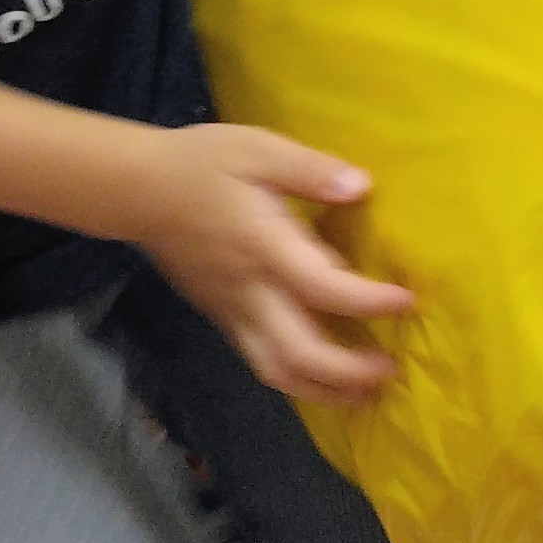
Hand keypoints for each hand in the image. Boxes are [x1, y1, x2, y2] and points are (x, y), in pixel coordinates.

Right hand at [134, 123, 413, 403]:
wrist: (138, 191)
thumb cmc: (202, 164)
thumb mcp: (258, 148)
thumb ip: (309, 169)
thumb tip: (360, 186)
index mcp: (264, 247)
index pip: (322, 287)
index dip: (367, 301)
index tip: (404, 300)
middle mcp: (250, 291)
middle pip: (299, 353)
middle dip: (348, 371)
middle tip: (390, 368)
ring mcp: (233, 312)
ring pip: (277, 371)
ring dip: (325, 390)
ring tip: (365, 393)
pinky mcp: (224, 319)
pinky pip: (262, 361)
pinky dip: (298, 379)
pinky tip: (327, 379)